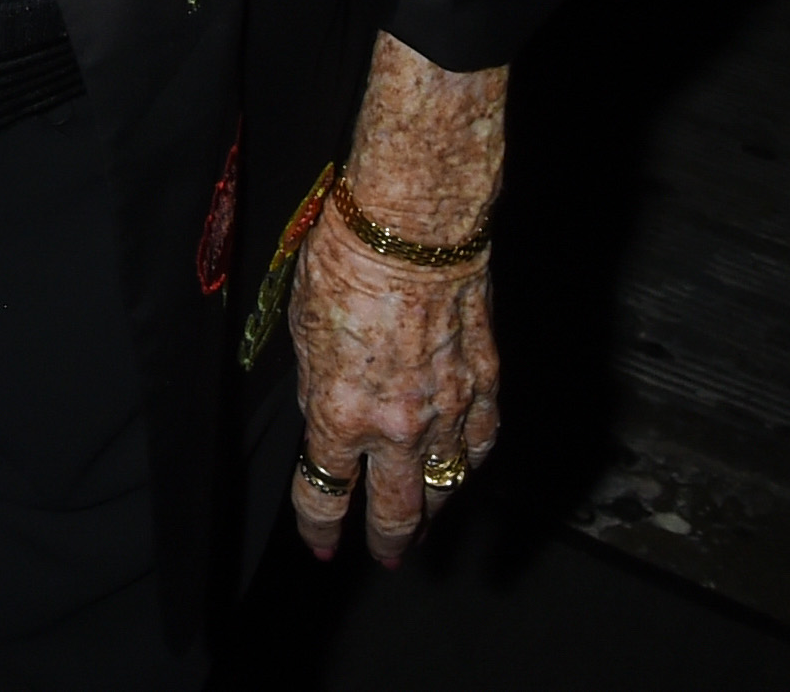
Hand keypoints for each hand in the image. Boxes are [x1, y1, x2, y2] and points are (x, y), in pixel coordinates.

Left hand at [285, 222, 501, 564]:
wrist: (414, 230)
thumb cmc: (346, 265)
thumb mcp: (304, 331)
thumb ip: (317, 387)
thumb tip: (327, 413)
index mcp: (339, 415)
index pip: (326, 493)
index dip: (320, 526)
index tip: (321, 544)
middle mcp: (397, 427)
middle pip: (395, 511)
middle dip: (388, 542)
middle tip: (387, 558)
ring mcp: (448, 410)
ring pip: (445, 486)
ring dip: (433, 510)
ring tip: (426, 524)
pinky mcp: (485, 384)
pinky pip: (481, 443)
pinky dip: (470, 464)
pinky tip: (464, 469)